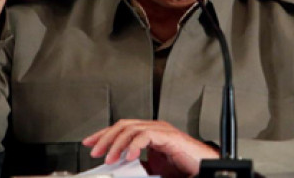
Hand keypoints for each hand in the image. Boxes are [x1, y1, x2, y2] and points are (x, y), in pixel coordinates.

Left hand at [82, 120, 218, 176]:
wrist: (203, 167)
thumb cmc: (185, 166)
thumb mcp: (154, 167)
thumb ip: (139, 164)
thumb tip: (121, 167)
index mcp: (150, 133)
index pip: (122, 128)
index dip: (103, 134)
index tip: (90, 143)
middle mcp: (154, 127)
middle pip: (123, 125)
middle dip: (105, 137)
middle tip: (95, 151)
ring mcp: (162, 130)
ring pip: (131, 128)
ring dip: (117, 143)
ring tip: (110, 158)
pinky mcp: (169, 136)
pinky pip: (146, 135)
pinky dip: (135, 145)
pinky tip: (129, 156)